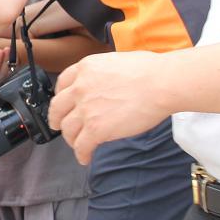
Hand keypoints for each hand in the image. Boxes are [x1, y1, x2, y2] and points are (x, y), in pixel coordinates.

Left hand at [50, 50, 172, 164]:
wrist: (162, 84)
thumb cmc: (150, 71)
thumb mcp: (115, 61)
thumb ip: (102, 74)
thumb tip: (105, 83)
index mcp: (85, 68)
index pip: (62, 84)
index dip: (61, 98)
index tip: (64, 105)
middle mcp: (80, 88)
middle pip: (58, 108)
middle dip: (57, 119)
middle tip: (59, 126)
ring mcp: (86, 109)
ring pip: (67, 129)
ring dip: (71, 139)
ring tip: (77, 145)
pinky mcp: (96, 128)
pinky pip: (81, 146)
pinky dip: (81, 154)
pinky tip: (85, 158)